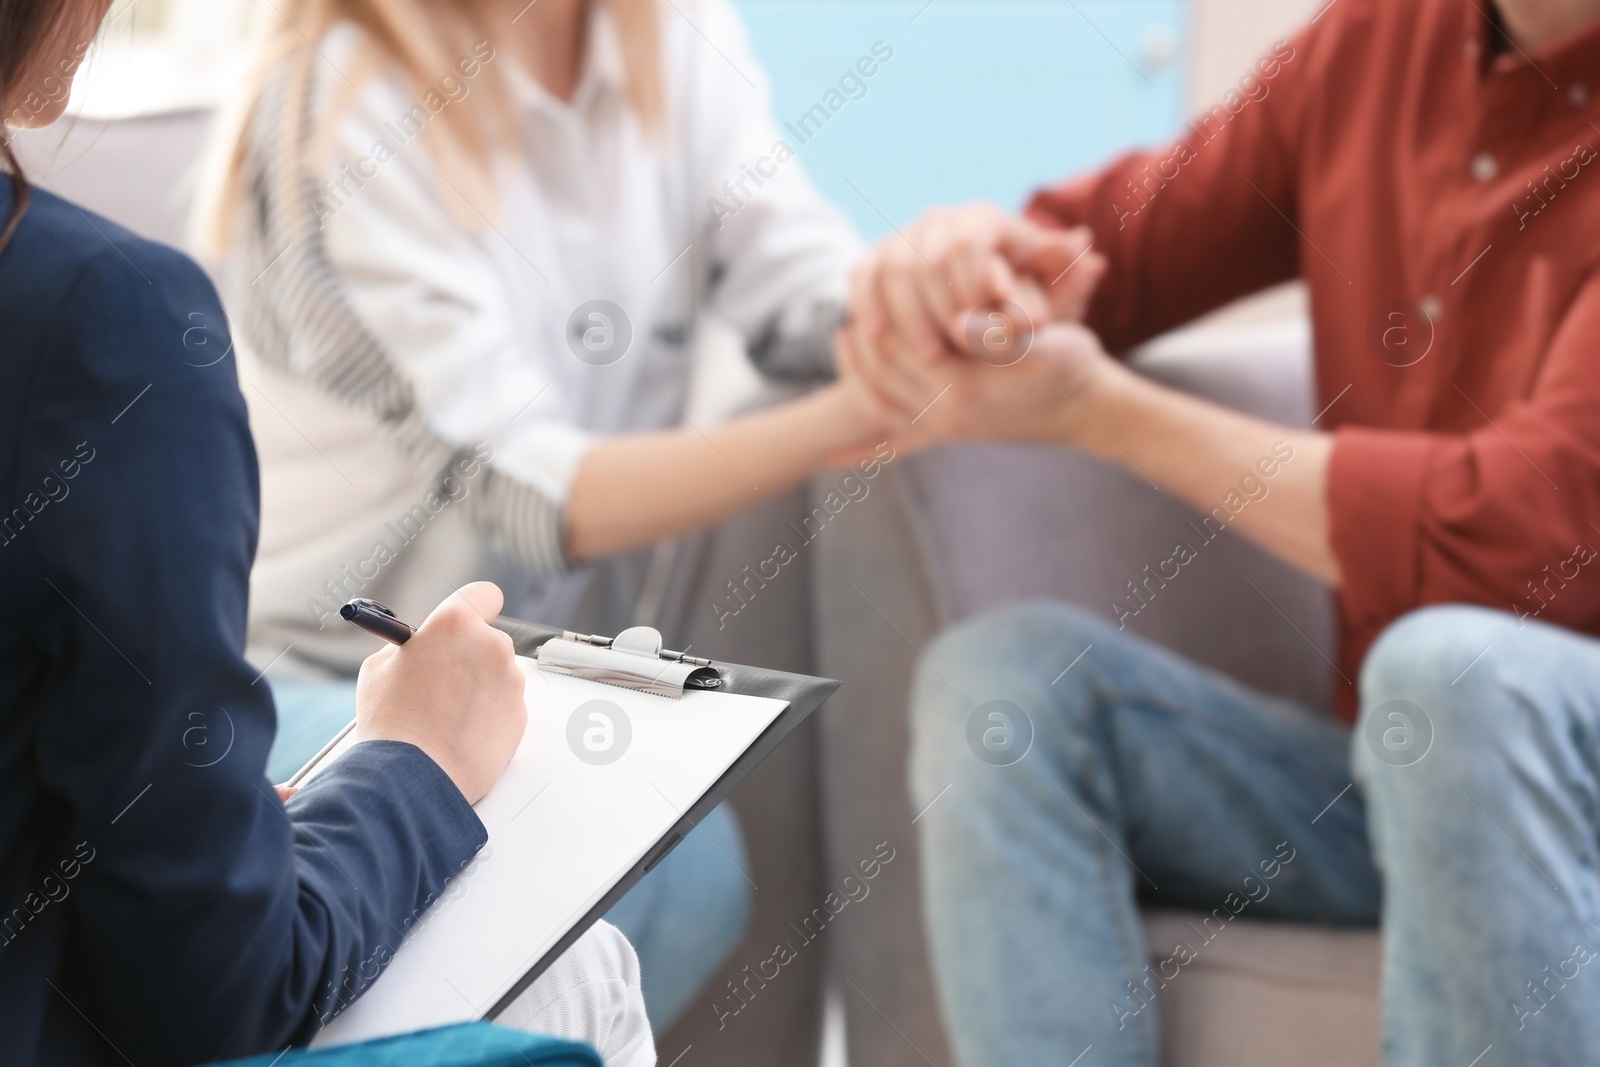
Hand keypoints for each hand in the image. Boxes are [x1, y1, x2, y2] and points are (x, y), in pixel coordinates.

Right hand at [354, 582, 526, 804]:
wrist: (412, 777)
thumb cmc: (392, 724)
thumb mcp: (379, 669)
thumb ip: (409, 648)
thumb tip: (421, 647)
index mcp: (455, 625)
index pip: (483, 594)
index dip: (475, 606)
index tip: (467, 618)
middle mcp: (491, 647)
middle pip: (489, 639)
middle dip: (471, 655)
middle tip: (443, 679)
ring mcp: (510, 682)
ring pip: (498, 675)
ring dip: (480, 687)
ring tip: (446, 715)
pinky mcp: (521, 716)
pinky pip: (506, 706)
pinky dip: (490, 715)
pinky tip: (460, 732)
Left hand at [840, 320, 1126, 446]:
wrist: (1087, 410)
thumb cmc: (1070, 363)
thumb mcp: (1047, 338)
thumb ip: (1003, 330)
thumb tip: (962, 322)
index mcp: (964, 388)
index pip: (900, 350)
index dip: (879, 321)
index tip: (864, 298)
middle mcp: (948, 416)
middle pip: (882, 380)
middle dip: (859, 351)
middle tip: (843, 320)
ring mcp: (946, 431)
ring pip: (881, 407)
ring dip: (857, 379)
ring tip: (847, 344)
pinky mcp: (948, 439)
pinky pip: (895, 445)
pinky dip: (861, 449)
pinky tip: (834, 449)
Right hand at [848, 203, 1105, 360]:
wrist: (978, 310)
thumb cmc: (1024, 307)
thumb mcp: (1053, 297)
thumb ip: (1070, 281)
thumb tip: (1092, 261)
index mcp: (985, 219)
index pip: (970, 242)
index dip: (973, 284)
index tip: (983, 325)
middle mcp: (939, 219)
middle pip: (926, 255)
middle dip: (939, 307)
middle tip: (952, 351)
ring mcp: (902, 237)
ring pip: (891, 267)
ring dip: (906, 315)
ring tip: (927, 356)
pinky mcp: (875, 260)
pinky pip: (863, 277)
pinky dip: (869, 305)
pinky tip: (877, 337)